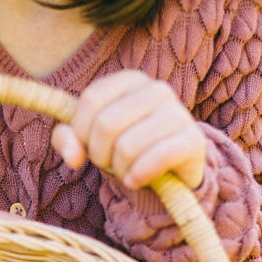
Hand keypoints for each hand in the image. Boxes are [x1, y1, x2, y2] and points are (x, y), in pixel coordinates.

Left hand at [51, 71, 205, 191]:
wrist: (171, 171)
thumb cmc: (126, 149)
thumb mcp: (91, 140)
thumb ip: (69, 140)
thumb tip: (72, 156)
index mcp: (131, 80)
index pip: (91, 100)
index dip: (81, 132)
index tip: (89, 146)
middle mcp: (157, 89)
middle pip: (106, 124)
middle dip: (100, 154)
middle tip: (110, 163)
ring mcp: (178, 113)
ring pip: (127, 146)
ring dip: (119, 169)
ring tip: (126, 170)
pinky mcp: (193, 140)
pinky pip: (156, 159)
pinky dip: (138, 176)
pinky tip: (136, 180)